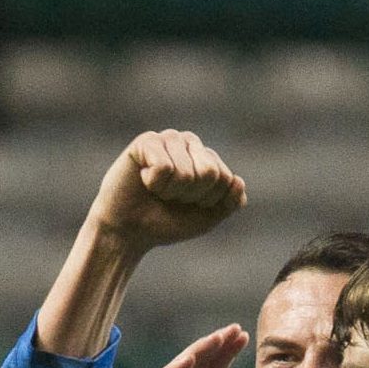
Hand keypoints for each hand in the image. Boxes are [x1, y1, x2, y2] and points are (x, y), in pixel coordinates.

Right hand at [88, 130, 246, 253]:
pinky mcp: (147, 141)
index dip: (209, 200)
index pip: (226, 179)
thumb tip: (238, 180)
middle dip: (191, 194)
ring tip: (158, 189)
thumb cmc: (169, 220)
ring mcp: (169, 138)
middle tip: (173, 196)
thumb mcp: (208, 217)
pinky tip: (144, 179)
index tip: (190, 203)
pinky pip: (164, 166)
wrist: (131, 229)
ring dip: (171, 191)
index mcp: (209, 158)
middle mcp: (191, 143)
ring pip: (187, 173)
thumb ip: (230, 202)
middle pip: (210, 172)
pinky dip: (154, 183)